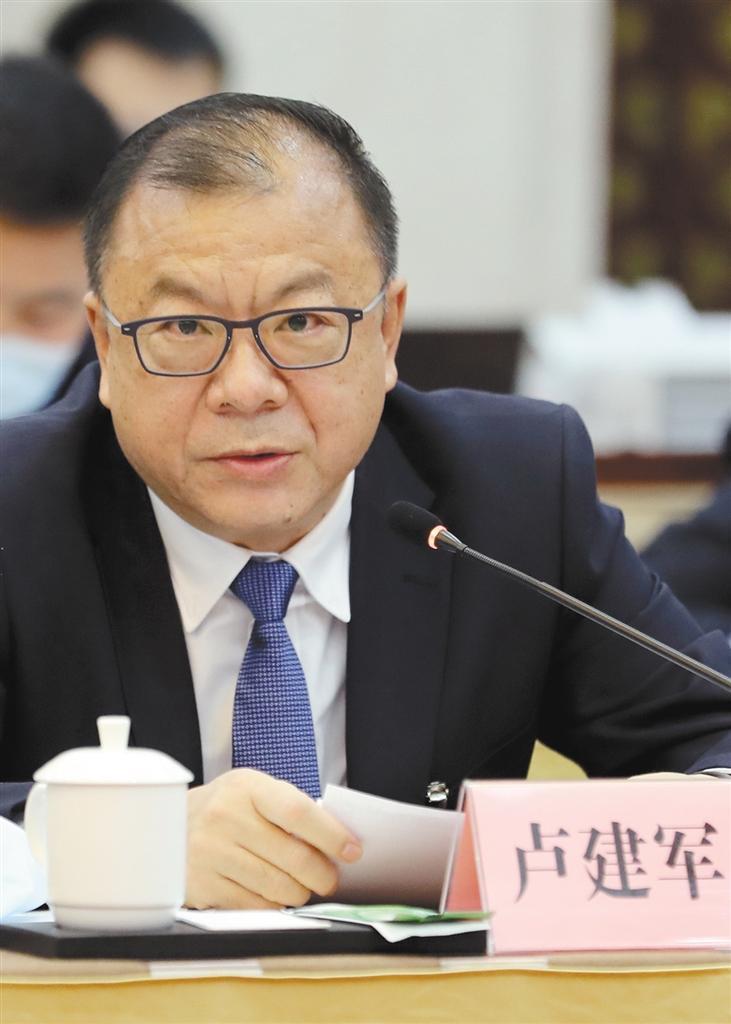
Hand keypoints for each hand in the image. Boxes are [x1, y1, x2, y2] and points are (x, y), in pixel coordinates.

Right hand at [185, 769, 361, 909]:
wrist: (165, 827)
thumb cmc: (226, 809)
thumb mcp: (253, 793)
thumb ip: (290, 810)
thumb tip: (338, 842)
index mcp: (246, 787)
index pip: (298, 812)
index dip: (331, 834)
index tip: (353, 850)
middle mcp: (226, 817)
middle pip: (294, 856)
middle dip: (322, 874)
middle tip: (329, 879)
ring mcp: (211, 852)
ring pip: (278, 887)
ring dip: (299, 893)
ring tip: (300, 886)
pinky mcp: (202, 885)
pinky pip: (255, 906)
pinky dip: (274, 906)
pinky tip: (273, 896)